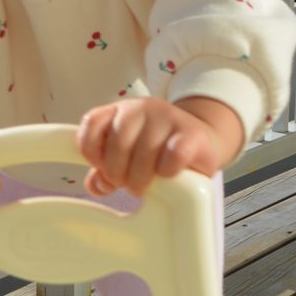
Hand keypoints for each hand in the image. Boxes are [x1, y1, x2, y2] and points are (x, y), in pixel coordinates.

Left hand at [75, 96, 243, 197]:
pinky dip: (167, 172)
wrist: (204, 142)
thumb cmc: (160, 152)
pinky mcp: (192, 133)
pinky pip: (173, 156)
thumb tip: (97, 186)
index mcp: (120, 111)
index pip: (91, 123)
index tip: (101, 168)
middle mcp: (142, 108)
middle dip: (117, 173)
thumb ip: (106, 172)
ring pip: (144, 151)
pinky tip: (167, 176)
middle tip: (127, 184)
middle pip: (117, 143)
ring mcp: (168, 117)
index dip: (91, 152)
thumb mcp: (128, 158)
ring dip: (140, 179)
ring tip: (145, 186)